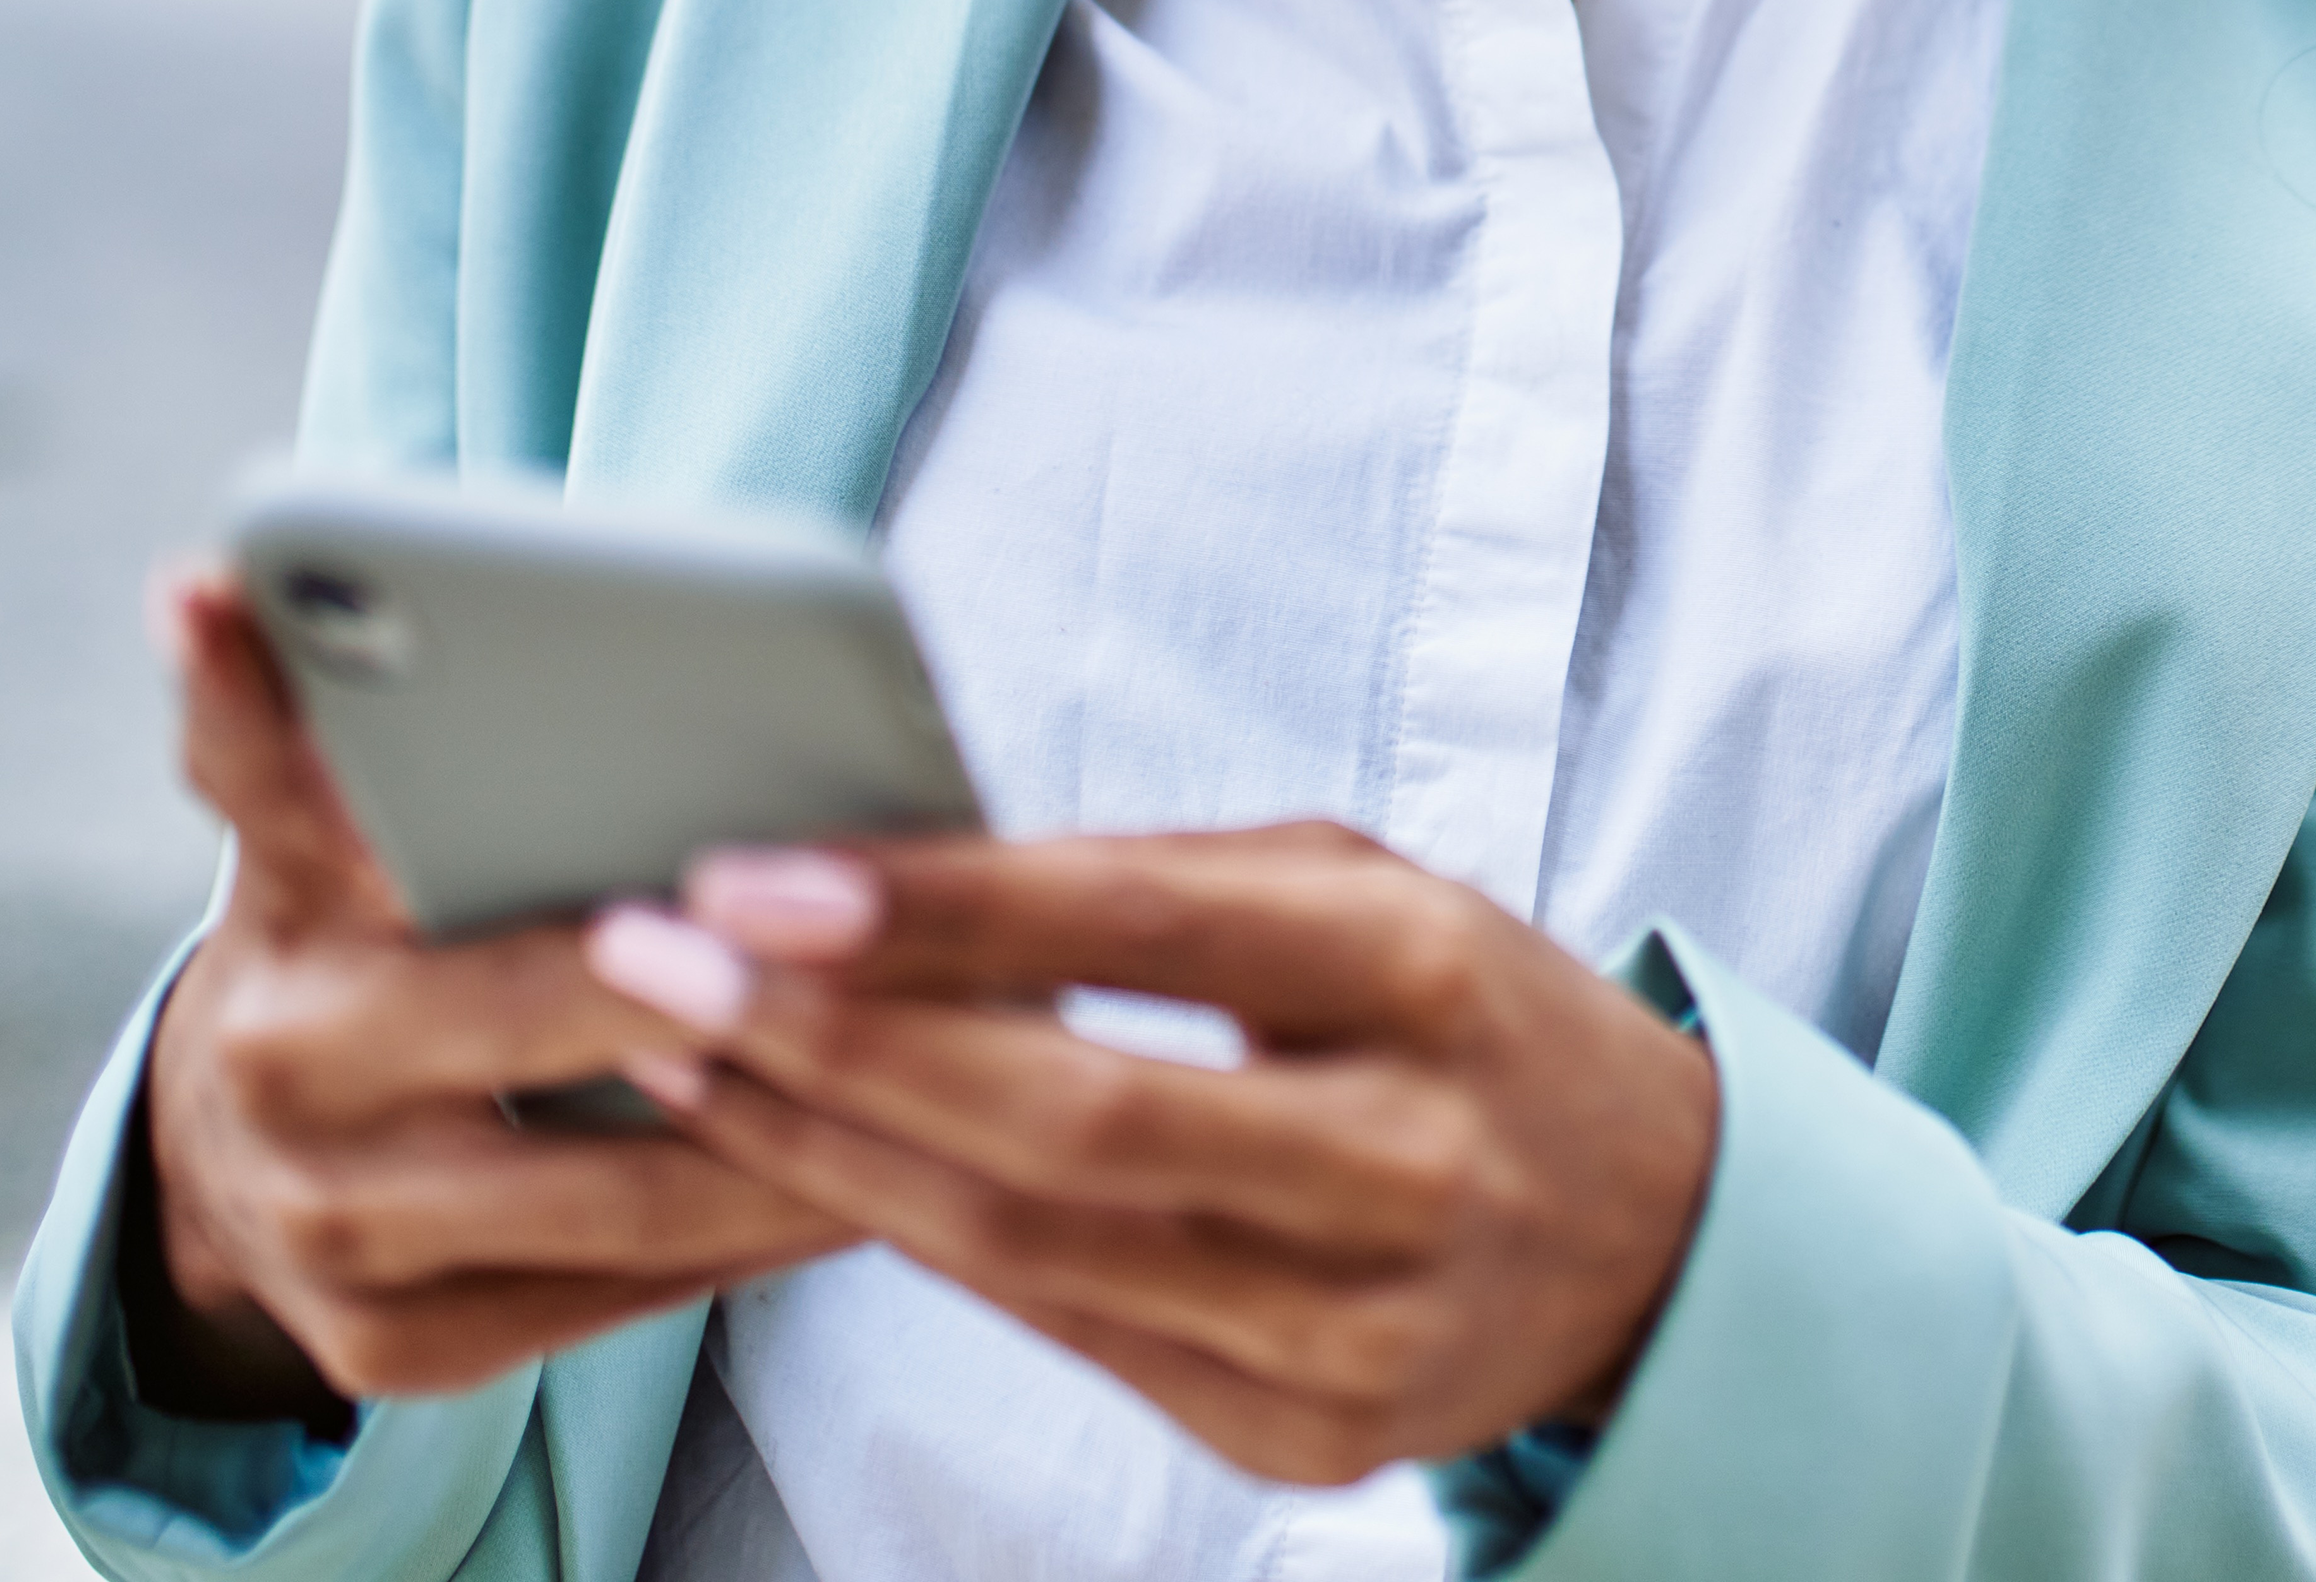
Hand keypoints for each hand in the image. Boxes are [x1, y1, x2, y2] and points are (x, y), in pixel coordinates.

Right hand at [125, 565, 856, 1415]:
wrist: (239, 1165)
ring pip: (621, 1186)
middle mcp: (284, 1066)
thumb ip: (290, 707)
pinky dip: (761, 1233)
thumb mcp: (318, 814)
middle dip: (724, 979)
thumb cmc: (355, 936)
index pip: (284, 784)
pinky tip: (886, 1178)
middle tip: (889, 940)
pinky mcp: (401, 1347)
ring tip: (965, 1064)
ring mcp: (337, 1230)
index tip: (514, 713)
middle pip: (544, 1008)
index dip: (345, 737)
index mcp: (280, 897)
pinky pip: (627, 1293)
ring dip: (803, 1131)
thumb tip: (201, 580)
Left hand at [579, 826, 1719, 1486]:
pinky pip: (1069, 1336)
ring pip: (1038, 1251)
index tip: (757, 876)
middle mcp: (1407, 1157)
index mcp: (1426, 973)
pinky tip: (816, 1172)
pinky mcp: (1312, 1438)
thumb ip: (1156, 882)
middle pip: (1068, 1120)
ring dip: (831, 1156)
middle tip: (657, 970)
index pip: (1146, 932)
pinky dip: (924, 1249)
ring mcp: (1361, 1324)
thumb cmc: (1468, 1022)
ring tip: (690, 1060)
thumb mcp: (1364, 893)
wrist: (1658, 1235)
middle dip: (834, 1046)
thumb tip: (896, 879)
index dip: (938, 911)